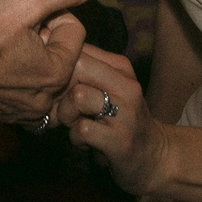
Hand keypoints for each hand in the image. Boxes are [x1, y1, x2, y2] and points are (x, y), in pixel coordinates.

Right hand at [0, 0, 100, 124]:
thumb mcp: (27, 2)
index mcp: (58, 73)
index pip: (75, 31)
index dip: (51, 16)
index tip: (26, 19)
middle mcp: (49, 100)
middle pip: (64, 55)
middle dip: (46, 40)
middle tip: (17, 34)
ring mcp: (28, 113)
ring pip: (48, 75)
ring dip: (37, 60)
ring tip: (12, 50)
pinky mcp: (10, 117)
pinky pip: (32, 95)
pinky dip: (24, 81)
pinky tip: (4, 69)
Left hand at [59, 46, 168, 192]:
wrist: (153, 156)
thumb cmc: (120, 118)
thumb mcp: (109, 87)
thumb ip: (85, 70)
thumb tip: (48, 46)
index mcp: (121, 68)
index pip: (80, 49)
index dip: (60, 67)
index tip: (62, 87)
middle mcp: (127, 86)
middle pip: (76, 67)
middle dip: (61, 88)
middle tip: (67, 106)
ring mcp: (126, 113)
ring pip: (77, 97)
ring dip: (68, 116)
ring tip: (77, 124)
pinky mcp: (120, 140)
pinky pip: (81, 129)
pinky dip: (76, 138)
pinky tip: (86, 141)